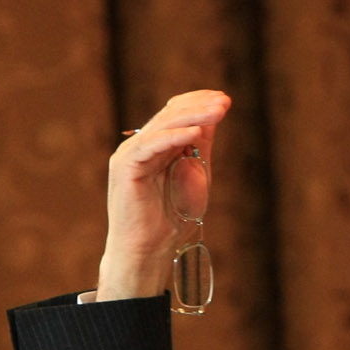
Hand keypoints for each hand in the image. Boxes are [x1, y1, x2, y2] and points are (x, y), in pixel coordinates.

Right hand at [95, 89, 230, 300]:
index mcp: (155, 147)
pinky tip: (197, 131)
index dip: (197, 103)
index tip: (224, 99)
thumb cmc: (172, 219)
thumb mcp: (195, 175)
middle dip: (199, 106)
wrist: (150, 250)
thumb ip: (200, 148)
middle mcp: (140, 147)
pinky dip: (174, 137)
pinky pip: (151, 145)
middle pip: (170, 116)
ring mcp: (130, 154)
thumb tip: (212, 118)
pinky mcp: (125, 167)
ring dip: (193, 116)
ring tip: (218, 111)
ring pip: (162, 126)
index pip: (174, 115)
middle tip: (224, 101)